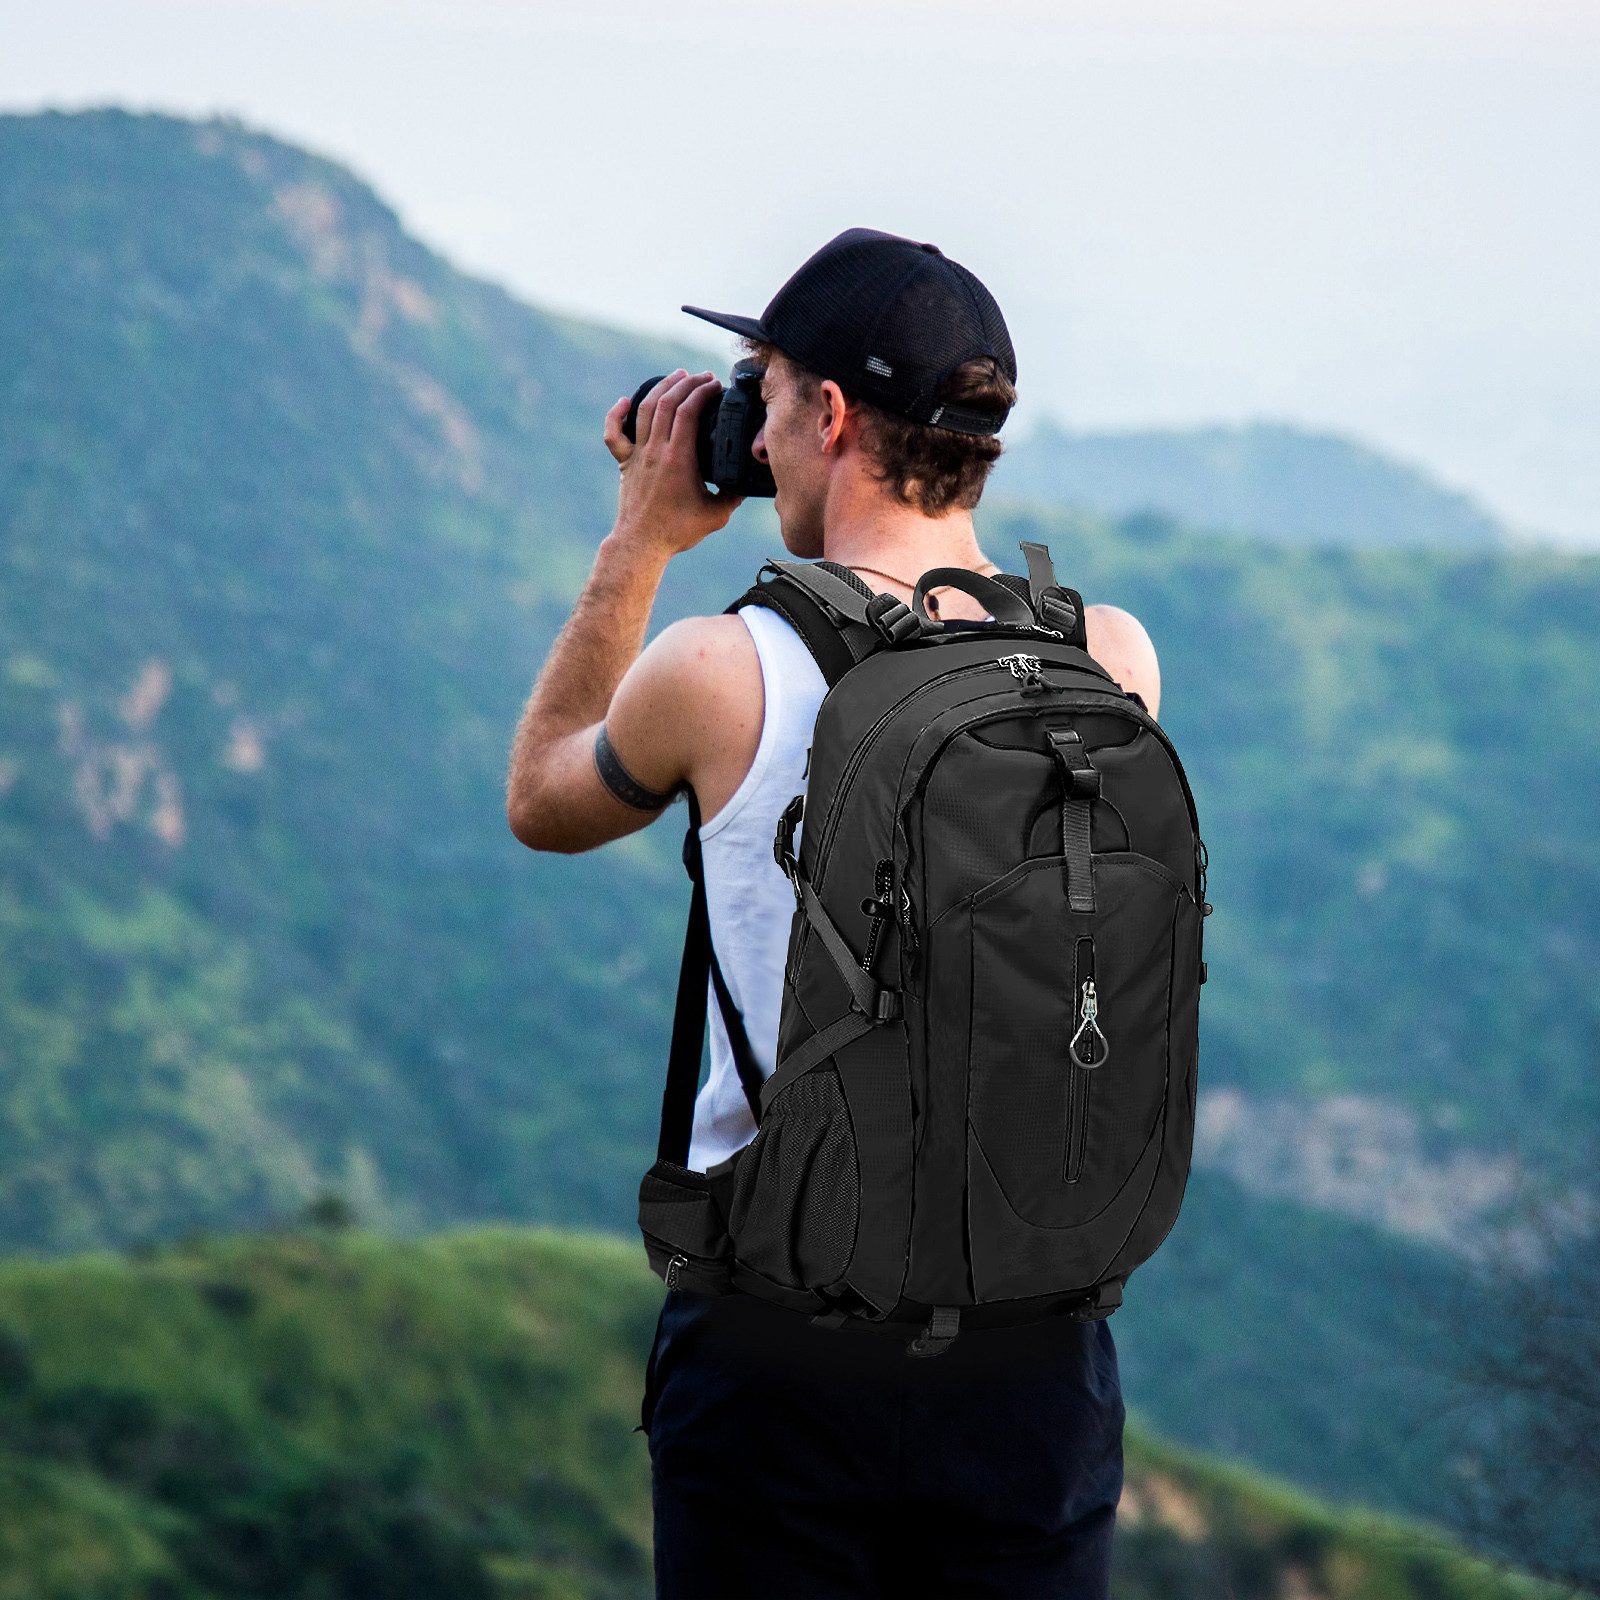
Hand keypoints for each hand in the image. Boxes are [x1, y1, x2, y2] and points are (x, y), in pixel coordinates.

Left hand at [602, 369, 744, 555]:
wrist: (642, 543)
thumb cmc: (677, 531)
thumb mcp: (716, 515)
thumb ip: (733, 496)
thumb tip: (747, 483)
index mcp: (679, 458)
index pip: (689, 411)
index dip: (703, 392)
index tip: (715, 386)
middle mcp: (657, 451)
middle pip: (668, 402)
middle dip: (687, 383)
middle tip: (703, 377)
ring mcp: (638, 455)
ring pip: (645, 408)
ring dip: (662, 387)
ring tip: (677, 377)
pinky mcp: (625, 463)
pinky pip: (614, 433)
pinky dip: (617, 413)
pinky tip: (627, 401)